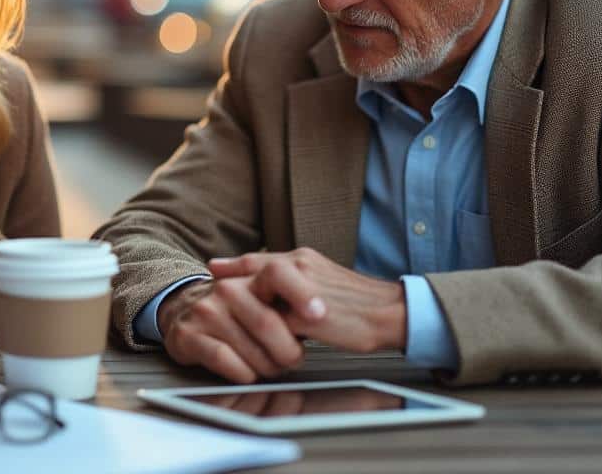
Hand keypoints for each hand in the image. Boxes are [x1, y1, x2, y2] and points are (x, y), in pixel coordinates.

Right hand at [156, 277, 309, 383]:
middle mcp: (227, 290)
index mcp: (250, 278)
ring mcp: (206, 312)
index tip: (320, 313)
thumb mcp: (260, 298)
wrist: (180, 311)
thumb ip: (288, 301)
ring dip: (268, 367)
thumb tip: (325, 314)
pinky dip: (244, 373)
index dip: (302, 294)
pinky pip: (226, 360)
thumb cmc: (233, 311)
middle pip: (269, 323)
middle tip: (294, 360)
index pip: (278, 274)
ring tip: (271, 367)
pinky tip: (248, 373)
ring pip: (251, 349)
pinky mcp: (189, 335)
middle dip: (289, 351)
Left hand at [208, 248, 406, 353]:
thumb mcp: (324, 283)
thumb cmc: (360, 304)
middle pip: (252, 272)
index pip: (260, 259)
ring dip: (248, 310)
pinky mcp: (306, 315)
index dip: (234, 264)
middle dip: (230, 284)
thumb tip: (276, 294)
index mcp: (304, 259)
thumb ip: (297, 284)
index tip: (214, 268)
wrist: (390, 313)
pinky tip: (260, 342)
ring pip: (258, 294)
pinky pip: (273, 324)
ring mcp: (301, 289)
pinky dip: (264, 334)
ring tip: (237, 321)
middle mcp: (300, 266)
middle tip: (211, 292)